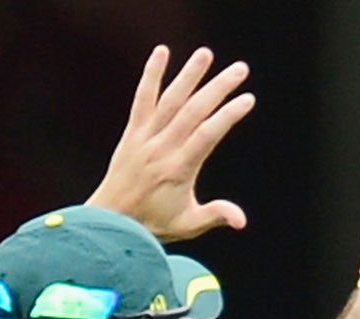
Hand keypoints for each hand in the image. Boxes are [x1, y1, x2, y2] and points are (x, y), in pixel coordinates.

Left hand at [88, 45, 254, 241]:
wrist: (112, 220)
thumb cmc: (153, 225)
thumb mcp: (189, 225)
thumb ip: (216, 216)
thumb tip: (241, 220)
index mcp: (179, 169)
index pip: (207, 135)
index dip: (228, 115)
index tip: (247, 99)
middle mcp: (162, 148)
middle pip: (193, 111)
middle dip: (218, 88)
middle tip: (240, 69)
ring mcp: (145, 137)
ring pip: (170, 100)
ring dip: (189, 75)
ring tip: (206, 54)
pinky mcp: (133, 131)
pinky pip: (142, 98)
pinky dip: (151, 75)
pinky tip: (162, 52)